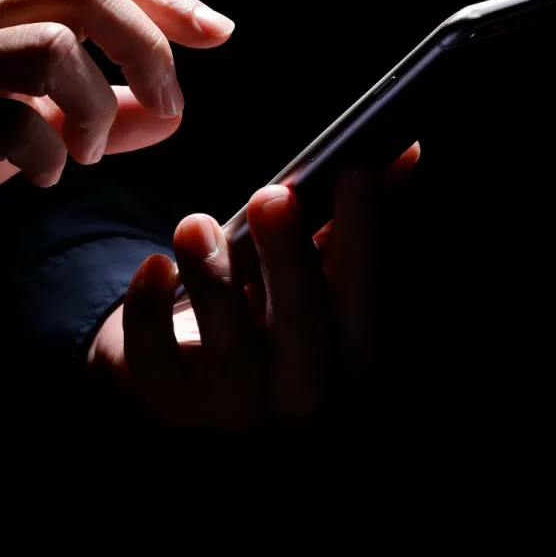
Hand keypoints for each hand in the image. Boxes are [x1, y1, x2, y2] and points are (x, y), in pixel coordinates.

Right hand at [0, 0, 233, 267]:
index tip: (220, 33)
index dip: (168, 3)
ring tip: (88, 152)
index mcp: (0, 2)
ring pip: (53, 47)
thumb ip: (96, 108)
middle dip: (147, 50)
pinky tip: (43, 174)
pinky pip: (10, 123)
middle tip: (165, 109)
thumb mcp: (25, 114)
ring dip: (96, 106)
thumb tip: (167, 110)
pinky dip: (47, 154)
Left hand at [88, 144, 419, 429]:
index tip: (355, 170)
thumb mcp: (311, 261)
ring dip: (214, 280)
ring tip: (195, 224)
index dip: (363, 241)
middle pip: (303, 331)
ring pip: (230, 352)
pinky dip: (151, 314)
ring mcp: (234, 406)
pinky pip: (157, 367)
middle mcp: (299, 392)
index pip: (365, 306)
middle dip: (289, 259)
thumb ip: (353, 217)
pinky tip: (154, 266)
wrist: (191, 356)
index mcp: (346, 356)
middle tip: (271, 195)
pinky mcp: (172, 404)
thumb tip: (404, 149)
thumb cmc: (264, 298)